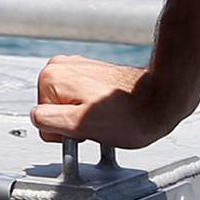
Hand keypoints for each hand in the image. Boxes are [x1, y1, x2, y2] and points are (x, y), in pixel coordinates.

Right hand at [32, 55, 185, 148]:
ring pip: (67, 106)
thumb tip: (38, 119)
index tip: (87, 129)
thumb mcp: (83, 126)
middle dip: (74, 123)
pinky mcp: (90, 72)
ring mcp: (75, 67)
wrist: (161, 98)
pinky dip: (93, 109)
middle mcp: (59, 66)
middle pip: (53, 111)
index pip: (42, 120)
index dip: (65, 133)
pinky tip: (111, 112)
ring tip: (108, 117)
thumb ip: (51, 122)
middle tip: (99, 124)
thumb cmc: (130, 114)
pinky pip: (80, 99)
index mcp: (51, 77)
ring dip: (84, 117)